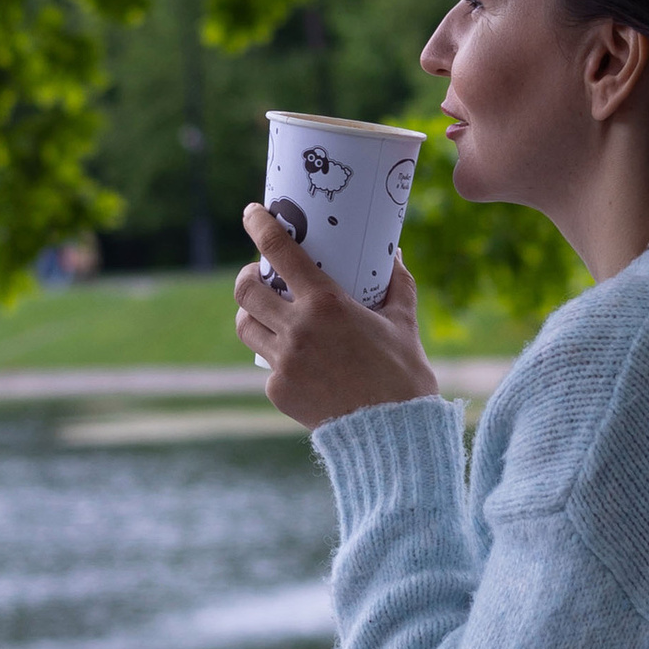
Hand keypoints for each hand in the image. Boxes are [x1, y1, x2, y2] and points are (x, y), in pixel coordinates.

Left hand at [233, 205, 438, 430]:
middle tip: (259, 274)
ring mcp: (283, 362)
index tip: (252, 214)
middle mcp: (297, 329)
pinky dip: (277, 354)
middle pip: (246, 289)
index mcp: (326, 304)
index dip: (260, 226)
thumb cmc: (402, 375)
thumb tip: (394, 254)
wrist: (392, 435)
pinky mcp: (278, 390)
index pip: (279, 252)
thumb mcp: (403, 322)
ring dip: (251, 314)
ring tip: (267, 313)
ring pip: (245, 326)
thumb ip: (397, 283)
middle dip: (248, 276)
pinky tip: (296, 357)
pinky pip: (266, 362)